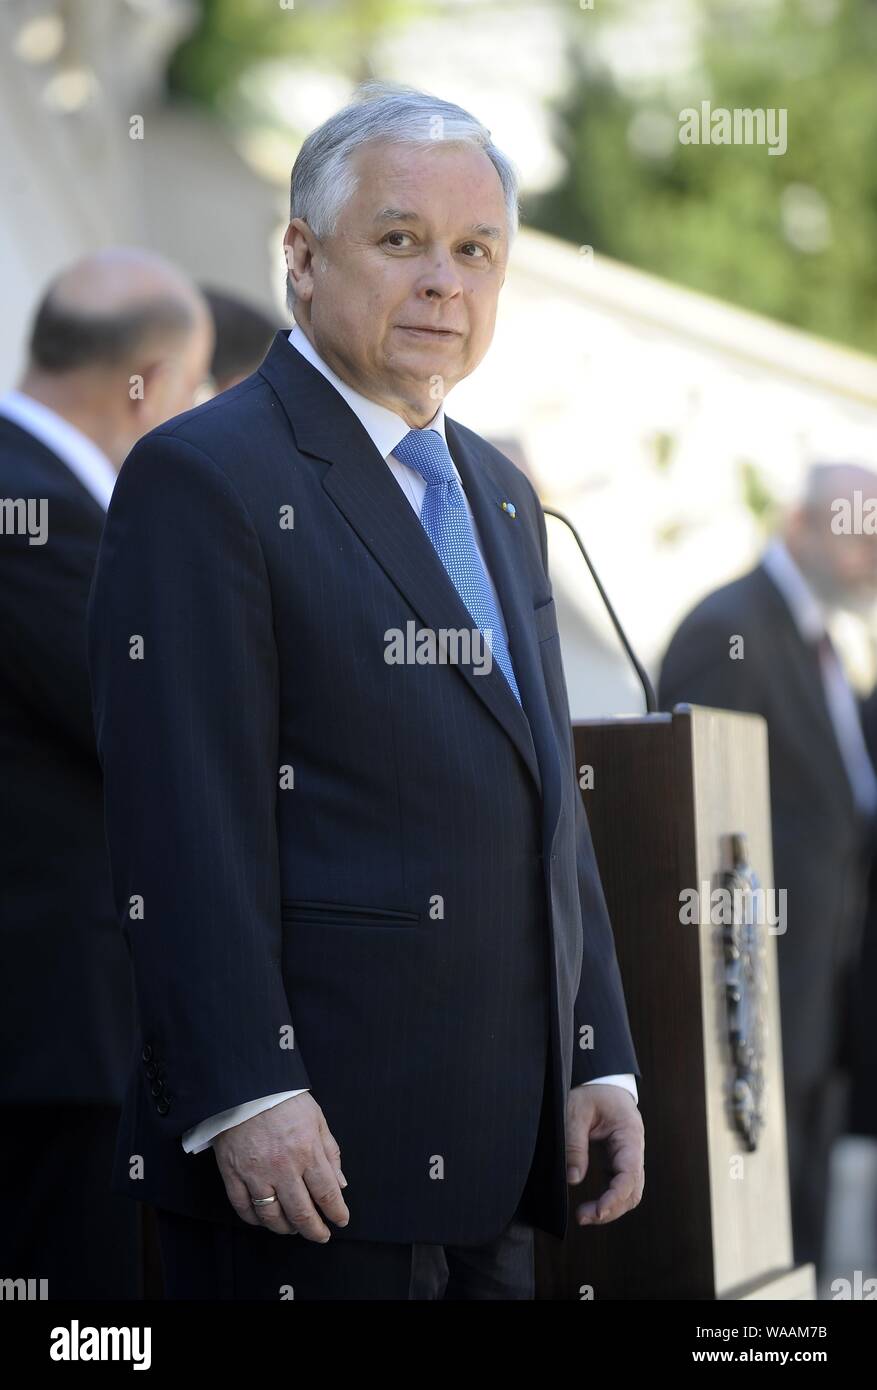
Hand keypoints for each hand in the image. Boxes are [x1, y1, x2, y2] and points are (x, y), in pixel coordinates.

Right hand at [213, 1092, 348, 1239]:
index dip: (336, 1212)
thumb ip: (330, 1152)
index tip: (340, 1220)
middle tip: (320, 1235)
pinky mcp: (233, 1174)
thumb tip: (340, 1184)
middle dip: (314, 1230)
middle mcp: (283, 1167)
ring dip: (286, 1228)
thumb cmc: (284, 1099)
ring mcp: (255, 1173)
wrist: (245, 1085)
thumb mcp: (316, 1119)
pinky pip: (243, 1208)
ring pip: (272, 1216)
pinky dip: (255, 1219)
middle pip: (301, 1212)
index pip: (327, 1193)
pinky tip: (264, 1219)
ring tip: (293, 1228)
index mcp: (307, 1151)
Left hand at [565, 1084, 643, 1225]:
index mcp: (630, 1135)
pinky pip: (620, 1185)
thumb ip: (575, 1143)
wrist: (600, 1080)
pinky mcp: (619, 1160)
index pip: (629, 1175)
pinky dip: (609, 1199)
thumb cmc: (590, 1091)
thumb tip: (574, 1179)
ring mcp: (629, 1156)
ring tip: (584, 1216)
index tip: (595, 1211)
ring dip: (611, 1208)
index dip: (614, 1197)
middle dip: (612, 1209)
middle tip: (583, 1217)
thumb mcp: (576, 1110)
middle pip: (633, 1190)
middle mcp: (635, 1149)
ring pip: (630, 1192)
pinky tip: (592, 1206)